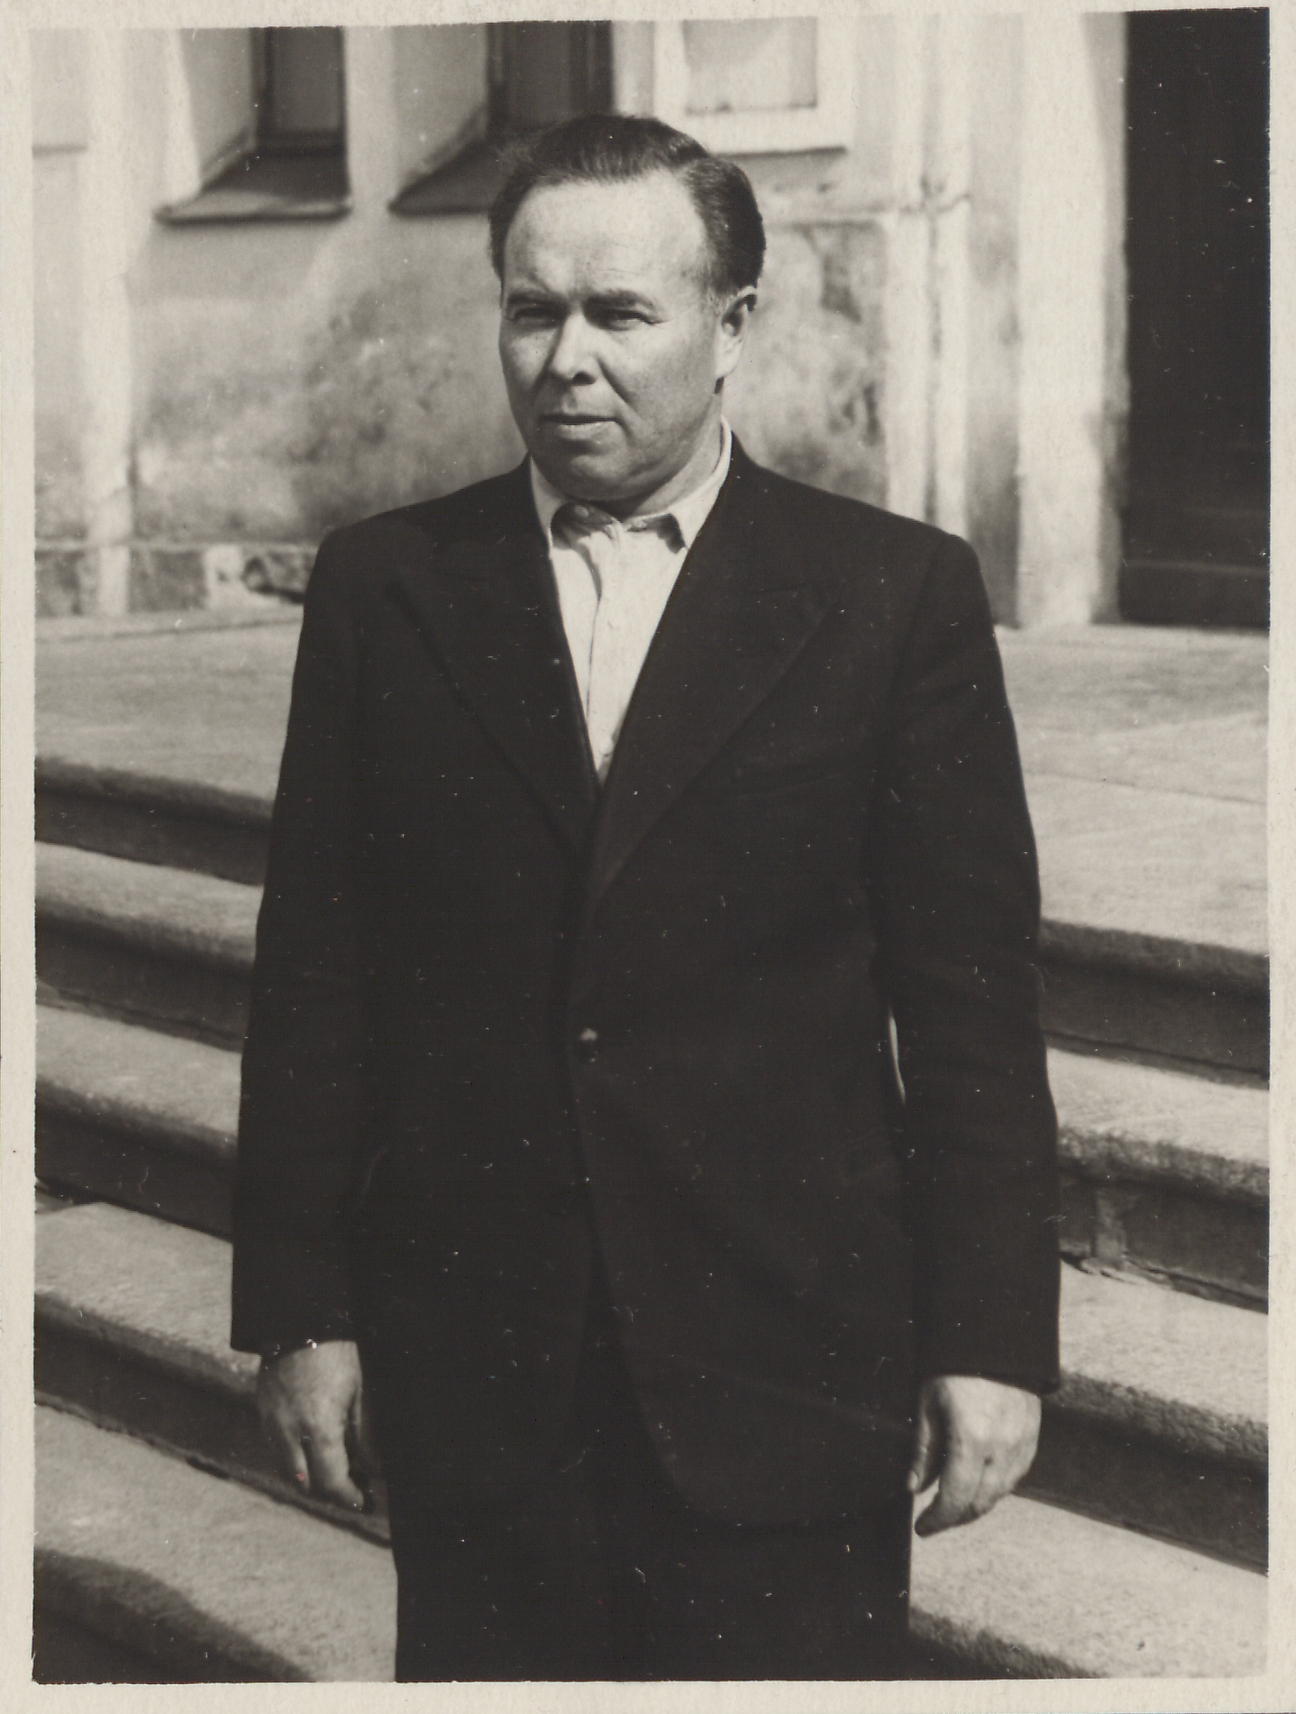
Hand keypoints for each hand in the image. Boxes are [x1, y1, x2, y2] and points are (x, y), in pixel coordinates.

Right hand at [256, 1339, 378, 1510]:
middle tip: (353, 1490)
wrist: (298, 1320)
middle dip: (329, 1493)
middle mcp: (288, 1433)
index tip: (362, 1502)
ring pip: (287, 1471)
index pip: (330, 1481)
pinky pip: (277, 1451)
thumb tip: (374, 1466)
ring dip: (310, 1479)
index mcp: (318, 1428)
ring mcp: (271, 1424)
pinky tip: (314, 1450)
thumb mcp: (360, 1391)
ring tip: (335, 1471)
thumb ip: (365, 1434)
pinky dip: (295, 1459)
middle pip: (305, 1484)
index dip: (347, 1497)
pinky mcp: (262, 1414)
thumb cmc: (337, 1353)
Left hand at [907, 1374, 1040, 1536]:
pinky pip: (1014, 1478)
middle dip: (955, 1518)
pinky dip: (994, 1488)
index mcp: (972, 1440)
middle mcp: (1001, 1448)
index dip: (938, 1519)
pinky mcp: (1032, 1440)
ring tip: (952, 1504)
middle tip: (934, 1520)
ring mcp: (1021, 1446)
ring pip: (999, 1494)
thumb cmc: (954, 1369)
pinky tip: (978, 1483)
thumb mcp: (928, 1405)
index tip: (922, 1527)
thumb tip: (914, 1489)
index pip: (956, 1498)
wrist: (995, 1341)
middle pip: (979, 1504)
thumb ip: (924, 1451)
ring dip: (975, 1505)